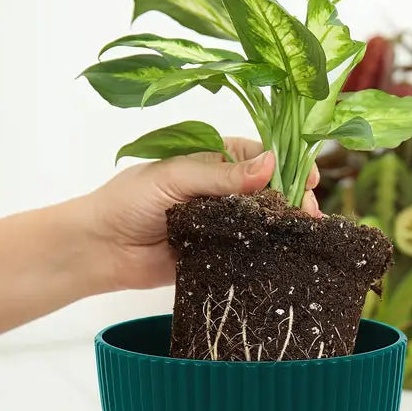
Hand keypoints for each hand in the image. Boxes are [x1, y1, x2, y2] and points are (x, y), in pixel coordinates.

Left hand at [85, 139, 320, 290]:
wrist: (100, 250)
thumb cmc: (128, 202)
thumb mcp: (174, 176)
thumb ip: (220, 174)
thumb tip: (270, 165)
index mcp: (210, 161)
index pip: (257, 155)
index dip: (285, 164)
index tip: (308, 177)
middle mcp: (220, 190)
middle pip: (268, 189)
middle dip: (293, 197)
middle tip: (311, 211)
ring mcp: (221, 223)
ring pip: (263, 221)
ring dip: (286, 224)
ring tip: (307, 231)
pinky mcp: (218, 255)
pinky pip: (249, 251)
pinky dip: (269, 251)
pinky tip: (289, 253)